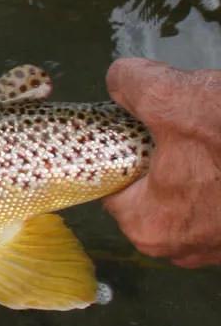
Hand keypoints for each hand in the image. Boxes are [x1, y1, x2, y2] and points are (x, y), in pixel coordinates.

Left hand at [103, 58, 220, 267]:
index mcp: (149, 225)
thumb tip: (121, 78)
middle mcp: (183, 247)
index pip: (115, 185)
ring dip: (209, 159)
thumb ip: (135, 87)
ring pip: (200, 193)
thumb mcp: (178, 98)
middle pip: (158, 188)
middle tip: (196, 121)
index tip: (145, 123)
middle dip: (173, 150)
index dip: (127, 148)